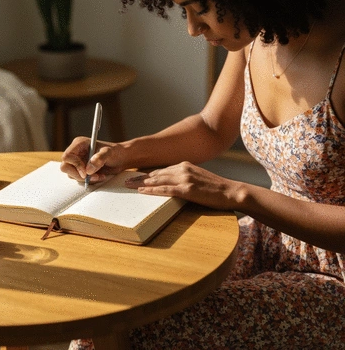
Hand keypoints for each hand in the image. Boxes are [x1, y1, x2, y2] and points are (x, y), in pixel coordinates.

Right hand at [60, 136, 125, 183]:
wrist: (121, 159)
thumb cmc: (116, 152)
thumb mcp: (109, 153)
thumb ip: (99, 159)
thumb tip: (88, 169)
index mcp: (79, 144)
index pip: (67, 156)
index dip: (75, 165)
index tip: (86, 173)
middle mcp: (76, 152)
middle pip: (65, 167)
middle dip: (78, 174)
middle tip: (92, 176)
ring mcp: (78, 162)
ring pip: (71, 174)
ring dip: (85, 179)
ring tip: (99, 176)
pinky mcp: (82, 170)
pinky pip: (78, 178)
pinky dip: (88, 180)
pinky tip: (99, 176)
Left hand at [125, 161, 239, 209]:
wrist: (231, 191)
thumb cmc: (215, 188)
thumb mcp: (198, 178)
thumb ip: (184, 178)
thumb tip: (171, 184)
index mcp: (184, 165)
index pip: (161, 170)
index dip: (147, 174)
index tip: (135, 176)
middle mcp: (182, 168)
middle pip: (156, 173)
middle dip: (139, 177)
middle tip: (125, 180)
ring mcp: (185, 178)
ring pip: (157, 180)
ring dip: (141, 183)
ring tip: (128, 185)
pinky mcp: (187, 189)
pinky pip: (165, 189)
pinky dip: (152, 190)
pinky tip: (142, 191)